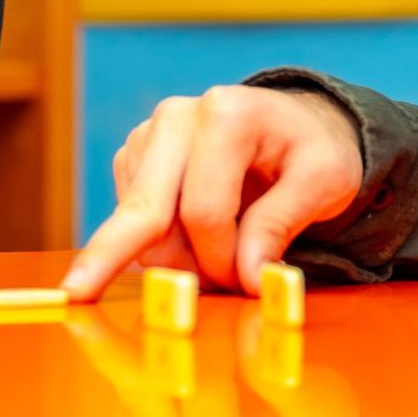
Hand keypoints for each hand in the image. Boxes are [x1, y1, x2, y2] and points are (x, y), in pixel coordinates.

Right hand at [62, 86, 364, 300]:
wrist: (295, 125)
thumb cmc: (312, 150)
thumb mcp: (324, 179)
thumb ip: (282, 223)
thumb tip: (249, 276)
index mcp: (225, 113)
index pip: (203, 211)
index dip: (222, 260)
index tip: (249, 282)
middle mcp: (177, 116)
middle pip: (146, 211)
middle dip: (154, 268)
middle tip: (93, 303)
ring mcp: (149, 134)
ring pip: (136, 223)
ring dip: (169, 261)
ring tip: (214, 263)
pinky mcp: (134, 156)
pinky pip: (129, 218)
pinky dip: (155, 247)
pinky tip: (190, 247)